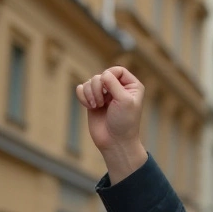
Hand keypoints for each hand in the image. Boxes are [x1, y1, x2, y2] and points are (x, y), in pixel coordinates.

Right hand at [76, 67, 147, 181]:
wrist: (115, 142)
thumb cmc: (124, 122)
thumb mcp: (124, 100)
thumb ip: (114, 84)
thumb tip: (103, 74)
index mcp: (131, 86)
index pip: (117, 70)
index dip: (109, 76)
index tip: (109, 88)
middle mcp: (118, 88)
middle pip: (101, 75)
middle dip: (97, 87)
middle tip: (101, 102)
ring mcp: (104, 94)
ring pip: (90, 81)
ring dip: (90, 93)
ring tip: (96, 106)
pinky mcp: (92, 101)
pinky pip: (81, 89)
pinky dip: (82, 96)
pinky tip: (88, 106)